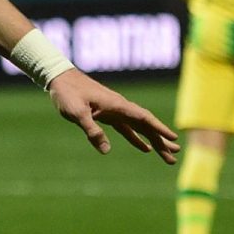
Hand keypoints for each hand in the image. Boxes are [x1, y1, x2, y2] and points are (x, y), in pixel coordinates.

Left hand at [46, 69, 179, 162]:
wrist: (59, 78)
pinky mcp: (107, 114)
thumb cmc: (68, 93)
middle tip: (174, 156)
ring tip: (166, 154)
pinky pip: (127, 128)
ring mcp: (115, 111)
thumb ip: (92, 130)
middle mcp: (120, 107)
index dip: (159, 129)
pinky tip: (144, 148)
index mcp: (117, 105)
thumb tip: (106, 150)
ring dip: (153, 141)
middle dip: (161, 141)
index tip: (174, 138)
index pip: (144, 118)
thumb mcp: (77, 113)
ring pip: (139, 128)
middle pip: (146, 126)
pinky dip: (137, 138)